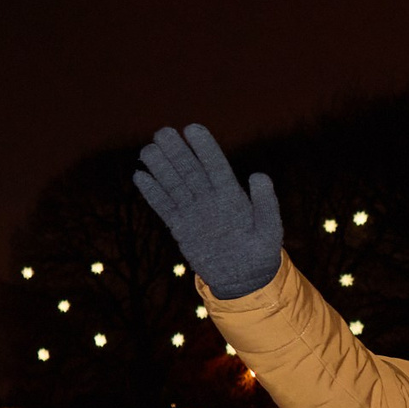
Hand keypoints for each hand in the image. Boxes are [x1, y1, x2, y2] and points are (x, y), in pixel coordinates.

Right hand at [134, 125, 284, 299]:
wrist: (244, 279)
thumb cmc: (261, 253)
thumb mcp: (269, 230)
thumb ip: (266, 204)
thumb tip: (259, 175)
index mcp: (232, 195)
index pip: (216, 165)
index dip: (205, 147)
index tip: (192, 128)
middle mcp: (210, 198)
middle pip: (190, 170)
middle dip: (176, 151)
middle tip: (162, 132)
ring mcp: (194, 211)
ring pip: (174, 185)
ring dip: (160, 167)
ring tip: (147, 150)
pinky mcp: (181, 227)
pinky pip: (164, 207)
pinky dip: (152, 193)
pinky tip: (139, 176)